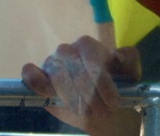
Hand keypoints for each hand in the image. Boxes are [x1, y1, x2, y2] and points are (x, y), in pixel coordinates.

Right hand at [21, 36, 142, 135]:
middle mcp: (68, 50)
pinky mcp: (38, 77)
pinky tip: (49, 95)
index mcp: (88, 46)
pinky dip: (36, 82)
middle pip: (73, 67)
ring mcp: (51, 63)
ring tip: (86, 113)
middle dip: (90, 94)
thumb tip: (119, 55)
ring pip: (56, 74)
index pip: (91, 56)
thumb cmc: (114, 89)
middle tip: (103, 113)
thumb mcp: (128, 75)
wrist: (100, 108)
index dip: (102, 80)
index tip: (114, 102)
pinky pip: (30, 73)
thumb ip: (129, 61)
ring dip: (71, 96)